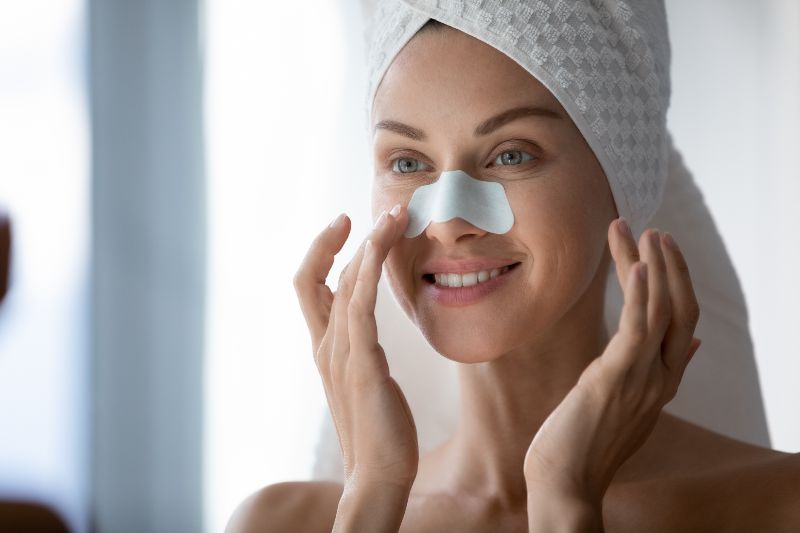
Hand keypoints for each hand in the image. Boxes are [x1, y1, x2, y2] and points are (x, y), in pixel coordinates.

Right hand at [293, 204, 418, 490]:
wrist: (379, 474)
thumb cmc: (378, 430)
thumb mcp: (364, 379)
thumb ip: (359, 348)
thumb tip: (365, 321)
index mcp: (324, 347)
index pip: (310, 285)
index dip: (322, 250)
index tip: (346, 225)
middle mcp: (326, 345)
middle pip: (319, 276)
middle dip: (343, 239)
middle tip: (378, 211)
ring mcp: (340, 354)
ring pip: (344, 284)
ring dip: (367, 245)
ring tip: (392, 216)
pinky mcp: (362, 364)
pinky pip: (359, 307)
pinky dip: (367, 272)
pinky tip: (381, 247)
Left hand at [524, 219, 700, 508]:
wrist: (566, 483)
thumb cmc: (585, 446)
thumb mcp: (629, 408)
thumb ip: (654, 376)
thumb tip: (684, 349)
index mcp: (661, 384)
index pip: (682, 324)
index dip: (677, 285)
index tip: (661, 254)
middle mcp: (661, 379)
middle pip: (680, 310)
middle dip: (672, 267)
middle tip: (654, 231)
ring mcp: (643, 378)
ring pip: (663, 310)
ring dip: (656, 266)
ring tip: (643, 231)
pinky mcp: (616, 377)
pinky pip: (637, 328)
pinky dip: (641, 293)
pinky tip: (637, 264)